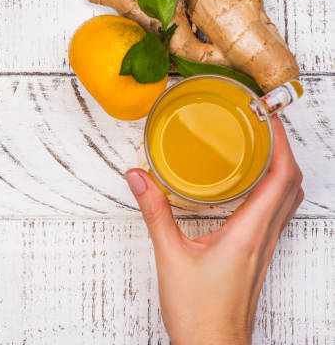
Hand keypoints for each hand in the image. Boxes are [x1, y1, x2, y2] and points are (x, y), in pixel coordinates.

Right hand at [125, 116, 302, 344]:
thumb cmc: (198, 312)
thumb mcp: (170, 256)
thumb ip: (155, 212)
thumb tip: (138, 178)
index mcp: (248, 234)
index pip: (281, 178)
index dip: (281, 144)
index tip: (268, 119)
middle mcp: (263, 238)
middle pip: (292, 184)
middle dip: (283, 150)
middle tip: (262, 127)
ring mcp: (264, 249)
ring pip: (288, 200)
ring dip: (281, 169)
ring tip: (257, 148)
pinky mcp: (257, 256)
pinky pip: (276, 215)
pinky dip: (271, 191)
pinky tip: (247, 188)